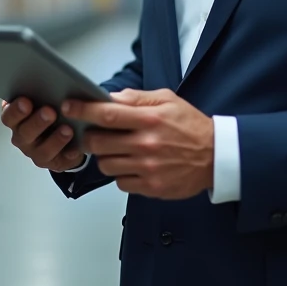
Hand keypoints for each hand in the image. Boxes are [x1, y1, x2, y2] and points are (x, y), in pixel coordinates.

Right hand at [0, 97, 86, 172]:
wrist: (65, 133)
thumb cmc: (51, 110)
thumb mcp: (44, 99)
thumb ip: (42, 92)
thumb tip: (51, 79)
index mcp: (17, 119)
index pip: (8, 116)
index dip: (15, 110)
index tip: (26, 101)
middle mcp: (23, 137)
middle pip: (24, 133)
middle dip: (37, 122)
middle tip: (50, 112)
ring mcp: (36, 152)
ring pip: (42, 150)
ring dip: (55, 140)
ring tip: (67, 129)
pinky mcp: (53, 163)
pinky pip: (61, 160)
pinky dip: (69, 153)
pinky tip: (76, 147)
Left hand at [64, 88, 213, 199]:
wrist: (217, 156)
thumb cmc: (192, 126)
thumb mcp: (168, 100)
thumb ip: (137, 98)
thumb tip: (111, 98)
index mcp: (150, 119)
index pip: (107, 114)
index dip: (83, 110)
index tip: (70, 107)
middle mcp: (146, 144)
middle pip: (98, 143)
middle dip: (90, 138)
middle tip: (94, 134)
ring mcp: (148, 168)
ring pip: (105, 165)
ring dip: (106, 157)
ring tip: (119, 150)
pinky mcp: (151, 187)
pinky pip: (120, 182)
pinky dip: (122, 174)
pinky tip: (133, 165)